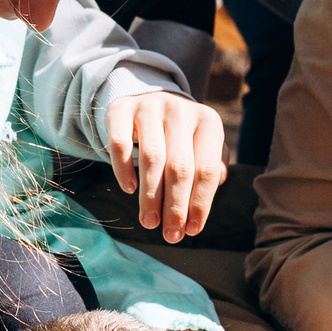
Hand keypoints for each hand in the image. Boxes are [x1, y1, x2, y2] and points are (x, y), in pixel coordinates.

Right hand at [106, 92, 225, 243]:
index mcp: (208, 123)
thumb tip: (206, 198)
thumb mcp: (202, 144)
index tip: (192, 230)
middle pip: (180, 167)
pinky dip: (123, 168)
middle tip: (171, 235)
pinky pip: (120, 143)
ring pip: (152, 158)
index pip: (207, 169)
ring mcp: (150, 108)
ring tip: (149, 222)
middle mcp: (181, 112)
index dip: (200, 203)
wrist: (148, 96)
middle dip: (175, 206)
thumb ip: (211, 169)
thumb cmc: (181, 134)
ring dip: (150, 196)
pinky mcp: (122, 109)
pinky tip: (128, 189)